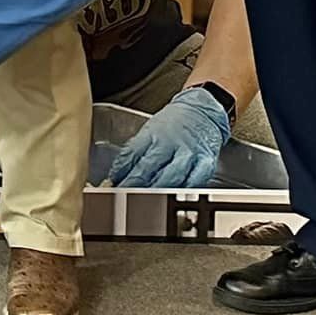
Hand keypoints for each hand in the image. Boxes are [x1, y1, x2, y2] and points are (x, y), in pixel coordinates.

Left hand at [107, 86, 230, 186]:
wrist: (202, 110)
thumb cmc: (174, 123)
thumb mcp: (150, 131)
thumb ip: (136, 152)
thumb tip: (117, 175)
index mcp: (152, 134)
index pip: (131, 154)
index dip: (120, 171)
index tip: (110, 184)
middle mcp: (170, 143)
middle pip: (148, 168)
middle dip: (133, 185)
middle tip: (121, 197)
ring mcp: (188, 154)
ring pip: (170, 178)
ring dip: (155, 192)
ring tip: (143, 203)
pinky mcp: (205, 164)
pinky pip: (193, 182)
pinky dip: (181, 192)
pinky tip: (173, 198)